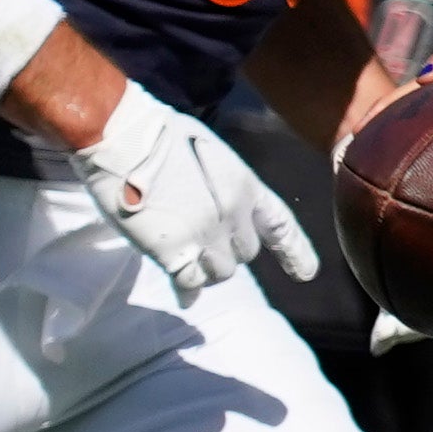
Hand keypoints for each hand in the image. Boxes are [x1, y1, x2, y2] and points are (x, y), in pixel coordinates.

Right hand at [76, 82, 317, 301]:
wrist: (125, 139)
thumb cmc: (160, 136)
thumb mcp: (209, 155)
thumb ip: (220, 187)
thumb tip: (217, 206)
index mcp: (245, 186)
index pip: (280, 225)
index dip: (295, 252)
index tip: (307, 274)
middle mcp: (234, 213)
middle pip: (246, 253)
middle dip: (229, 253)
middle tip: (204, 246)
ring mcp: (205, 234)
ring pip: (221, 273)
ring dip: (207, 271)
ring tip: (188, 261)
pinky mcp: (173, 251)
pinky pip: (189, 283)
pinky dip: (187, 291)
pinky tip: (184, 296)